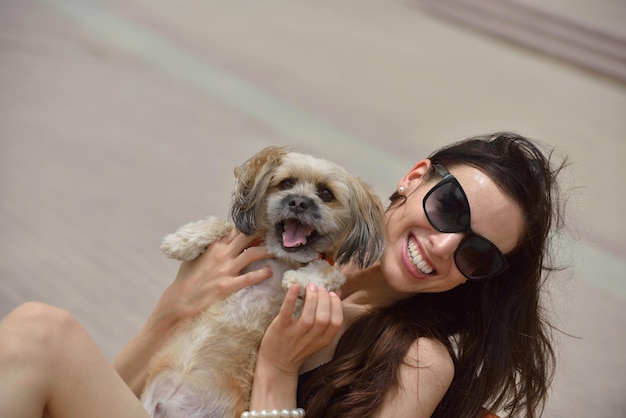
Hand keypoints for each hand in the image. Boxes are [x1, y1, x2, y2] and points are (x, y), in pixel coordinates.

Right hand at [152, 228, 272, 327]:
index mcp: (214, 246)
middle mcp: (221, 254)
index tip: (261, 226)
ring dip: (267, 251)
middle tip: (274, 234)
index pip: (235, 230)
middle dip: (262, 234)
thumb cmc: (186, 278)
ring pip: (252, 254)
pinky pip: (249, 277)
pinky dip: (262, 274)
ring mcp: (225, 269)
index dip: (249, 227)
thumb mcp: (195, 256)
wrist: (180, 299)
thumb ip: (209, 247)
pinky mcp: (227, 285)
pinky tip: (270, 272)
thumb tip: (220, 240)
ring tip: (277, 251)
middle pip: (246, 237)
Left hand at [248, 283, 342, 409]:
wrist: (277, 365)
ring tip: (310, 286)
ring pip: (308, 317)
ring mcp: (294, 335)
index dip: (336, 305)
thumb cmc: (299, 347)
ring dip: (312, 298)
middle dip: (324, 299)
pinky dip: (291, 298)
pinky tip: (295, 287)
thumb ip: (327, 319)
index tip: (332, 293)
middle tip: (320, 287)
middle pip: (324, 318)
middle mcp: (310, 339)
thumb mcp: (317, 337)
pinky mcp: (279, 329)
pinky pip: (286, 313)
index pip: (336, 323)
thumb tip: (336, 293)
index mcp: (322, 341)